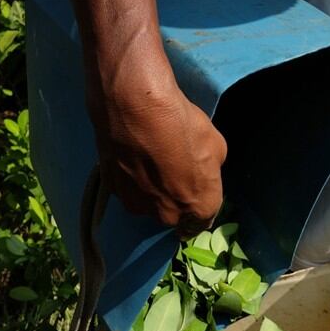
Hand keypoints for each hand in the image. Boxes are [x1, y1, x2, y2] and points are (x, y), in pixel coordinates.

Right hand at [87, 82, 226, 238]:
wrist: (136, 108)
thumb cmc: (182, 126)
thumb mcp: (216, 146)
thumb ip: (209, 169)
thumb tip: (201, 171)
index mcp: (200, 207)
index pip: (202, 221)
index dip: (199, 209)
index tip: (194, 200)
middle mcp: (168, 214)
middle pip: (174, 215)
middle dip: (175, 200)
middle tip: (172, 174)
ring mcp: (138, 205)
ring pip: (148, 205)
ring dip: (150, 191)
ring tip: (149, 162)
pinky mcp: (114, 191)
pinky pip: (128, 190)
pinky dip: (130, 179)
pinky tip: (132, 158)